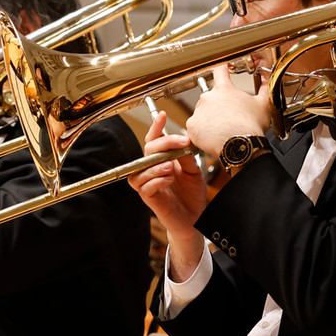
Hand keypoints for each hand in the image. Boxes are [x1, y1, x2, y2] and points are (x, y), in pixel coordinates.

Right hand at [127, 112, 208, 278]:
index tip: (163, 116)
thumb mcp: (194, 171)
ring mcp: (148, 185)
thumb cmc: (192, 195)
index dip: (156, 127)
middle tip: (182, 143)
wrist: (195, 219)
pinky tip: (169, 179)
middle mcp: (152, 171)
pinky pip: (145, 187)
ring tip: (172, 166)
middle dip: (164, 144)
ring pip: (141, 170)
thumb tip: (180, 143)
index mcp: (162, 161)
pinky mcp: (149, 199)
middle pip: (147, 150)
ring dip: (156, 165)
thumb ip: (185, 158)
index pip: (154, 141)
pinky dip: (156, 181)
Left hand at [184, 64, 272, 157]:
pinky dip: (202, 131)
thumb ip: (264, 86)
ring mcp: (198, 111)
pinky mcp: (192, 125)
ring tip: (222, 128)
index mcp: (224, 89)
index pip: (220, 71)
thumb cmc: (251, 126)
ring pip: (202, 112)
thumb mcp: (263, 103)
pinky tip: (214, 135)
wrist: (239, 146)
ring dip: (210, 118)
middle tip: (228, 117)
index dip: (221, 68)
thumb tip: (266, 77)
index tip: (222, 68)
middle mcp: (208, 97)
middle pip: (210, 97)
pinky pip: (195, 126)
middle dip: (218, 105)